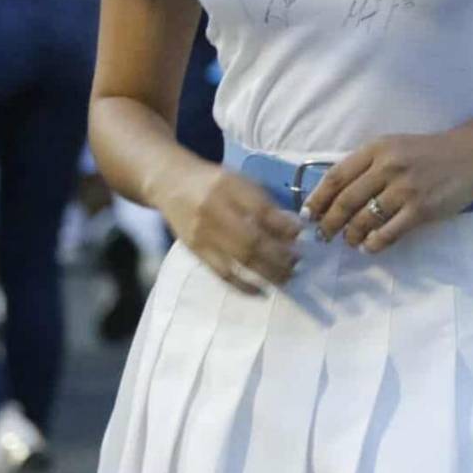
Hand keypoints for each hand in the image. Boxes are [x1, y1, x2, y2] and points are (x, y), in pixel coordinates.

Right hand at [162, 162, 300, 292]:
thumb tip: (293, 230)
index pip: (261, 210)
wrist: (170, 183)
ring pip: (240, 259)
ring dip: (268, 272)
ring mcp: (203, 233)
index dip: (284, 226)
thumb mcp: (238, 181)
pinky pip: (222, 273)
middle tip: (298, 263)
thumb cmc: (212, 182)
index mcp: (229, 187)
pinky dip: (244, 285)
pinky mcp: (196, 250)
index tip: (302, 235)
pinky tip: (262, 291)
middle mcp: (214, 210)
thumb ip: (263, 203)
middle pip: (252, 239)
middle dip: (280, 255)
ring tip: (287, 278)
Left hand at [304, 132, 472, 253]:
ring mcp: (404, 189)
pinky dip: (374, 243)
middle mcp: (387, 167)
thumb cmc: (429, 152)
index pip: (336, 176)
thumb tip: (335, 192)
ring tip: (348, 241)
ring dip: (350, 235)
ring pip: (364, 219)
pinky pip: (388, 232)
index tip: (307, 214)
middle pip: (345, 201)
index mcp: (376, 149)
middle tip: (323, 236)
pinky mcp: (421, 209)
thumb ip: (367, 165)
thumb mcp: (394, 147)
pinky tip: (369, 246)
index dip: (317, 198)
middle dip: (329, 223)